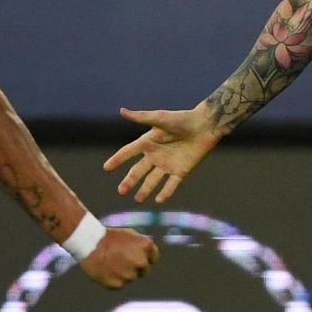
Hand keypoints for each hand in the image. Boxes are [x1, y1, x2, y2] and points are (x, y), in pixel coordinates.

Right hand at [77, 227, 159, 288]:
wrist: (89, 244)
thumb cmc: (108, 237)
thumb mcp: (130, 235)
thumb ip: (142, 246)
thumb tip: (149, 255)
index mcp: (146, 246)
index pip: (153, 258)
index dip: (145, 257)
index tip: (137, 256)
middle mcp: (141, 262)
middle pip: (144, 270)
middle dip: (135, 266)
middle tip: (121, 259)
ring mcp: (130, 274)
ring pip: (130, 278)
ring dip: (123, 273)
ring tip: (110, 262)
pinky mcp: (117, 284)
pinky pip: (119, 284)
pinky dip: (113, 279)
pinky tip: (106, 270)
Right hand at [103, 107, 221, 203]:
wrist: (205, 126)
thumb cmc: (182, 119)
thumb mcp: (160, 118)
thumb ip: (141, 117)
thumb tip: (121, 111)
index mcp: (148, 142)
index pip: (128, 153)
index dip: (117, 160)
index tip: (106, 168)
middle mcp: (156, 155)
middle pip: (138, 171)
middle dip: (129, 181)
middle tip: (121, 191)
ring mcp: (168, 164)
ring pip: (153, 181)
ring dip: (145, 190)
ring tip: (138, 200)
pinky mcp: (181, 171)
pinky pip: (171, 184)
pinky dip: (166, 192)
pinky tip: (159, 200)